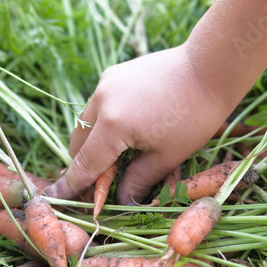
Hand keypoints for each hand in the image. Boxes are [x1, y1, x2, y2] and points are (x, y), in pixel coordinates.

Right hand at [45, 45, 235, 204]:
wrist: (210, 67)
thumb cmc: (195, 116)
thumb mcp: (168, 156)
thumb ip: (138, 179)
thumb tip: (121, 199)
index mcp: (113, 125)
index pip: (85, 163)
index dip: (71, 185)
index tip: (56, 198)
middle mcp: (101, 100)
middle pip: (78, 141)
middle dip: (83, 163)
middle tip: (101, 181)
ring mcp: (105, 82)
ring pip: (85, 121)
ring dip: (92, 142)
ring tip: (115, 155)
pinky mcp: (113, 73)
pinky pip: (98, 104)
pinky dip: (102, 122)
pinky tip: (124, 128)